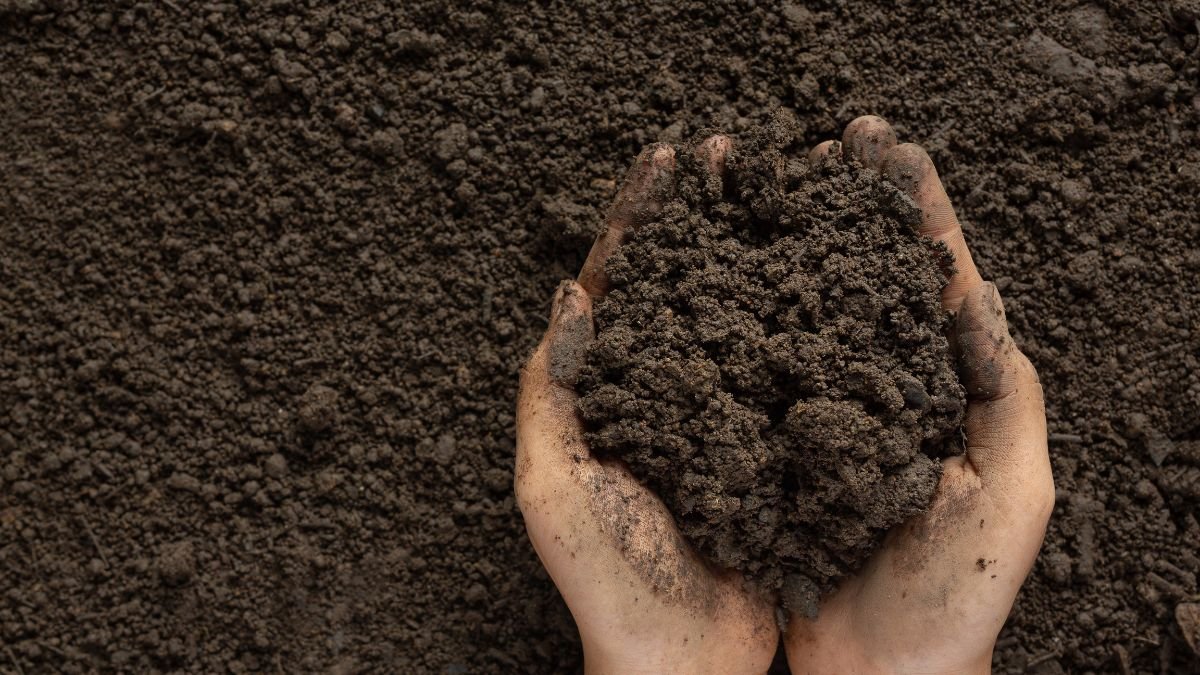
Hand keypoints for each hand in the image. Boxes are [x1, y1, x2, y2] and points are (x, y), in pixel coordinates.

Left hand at [515, 138, 778, 674]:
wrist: (678, 663)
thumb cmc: (604, 582)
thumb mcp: (552, 488)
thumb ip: (552, 394)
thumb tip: (570, 293)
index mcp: (608, 390)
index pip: (619, 283)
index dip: (640, 217)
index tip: (668, 158)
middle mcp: (664, 390)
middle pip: (684, 284)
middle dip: (706, 217)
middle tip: (738, 153)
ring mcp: (718, 415)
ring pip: (741, 317)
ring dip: (761, 255)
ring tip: (792, 196)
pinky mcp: (766, 447)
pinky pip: (787, 374)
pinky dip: (808, 326)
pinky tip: (837, 285)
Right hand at [784, 117, 1053, 673]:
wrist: (882, 673)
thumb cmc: (955, 594)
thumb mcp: (1011, 492)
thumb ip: (1005, 394)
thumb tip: (977, 292)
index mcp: (950, 386)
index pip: (937, 276)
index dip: (913, 207)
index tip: (885, 148)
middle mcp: (886, 387)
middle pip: (869, 276)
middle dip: (850, 206)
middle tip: (825, 143)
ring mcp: (829, 413)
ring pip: (806, 311)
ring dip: (788, 245)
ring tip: (761, 185)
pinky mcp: (778, 445)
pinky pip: (758, 368)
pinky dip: (739, 318)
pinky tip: (715, 280)